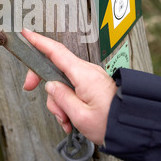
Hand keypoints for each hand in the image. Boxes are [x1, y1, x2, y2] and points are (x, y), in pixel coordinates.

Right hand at [21, 29, 116, 145]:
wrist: (133, 126)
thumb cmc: (112, 122)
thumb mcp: (80, 115)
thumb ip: (61, 98)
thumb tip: (50, 86)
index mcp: (83, 75)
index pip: (56, 52)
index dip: (39, 42)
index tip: (26, 33)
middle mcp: (87, 72)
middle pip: (55, 70)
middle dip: (46, 88)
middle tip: (36, 96)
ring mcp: (89, 78)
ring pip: (62, 84)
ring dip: (59, 103)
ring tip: (67, 120)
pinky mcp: (92, 85)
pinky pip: (72, 89)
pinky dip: (68, 104)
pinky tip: (71, 119)